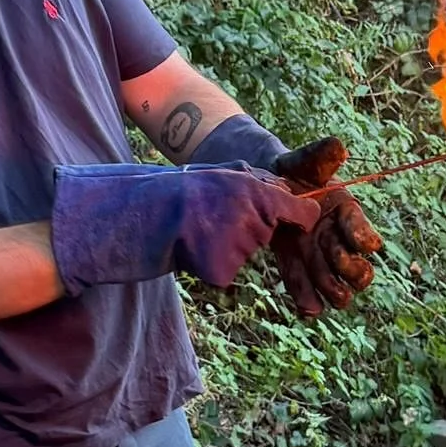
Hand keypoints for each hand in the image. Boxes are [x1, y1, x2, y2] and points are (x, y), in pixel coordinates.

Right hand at [51, 162, 320, 293]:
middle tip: (215, 218)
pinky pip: (227, 272)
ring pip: (246, 253)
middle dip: (251, 228)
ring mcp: (238, 249)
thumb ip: (256, 182)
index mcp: (255, 191)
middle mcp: (252, 220)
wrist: (142, 215)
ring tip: (198, 231)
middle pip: (267, 234)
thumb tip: (287, 191)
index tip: (303, 220)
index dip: (302, 217)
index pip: (297, 210)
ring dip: (228, 246)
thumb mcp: (220, 173)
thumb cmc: (180, 189)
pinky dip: (211, 266)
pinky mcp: (222, 273)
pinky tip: (192, 250)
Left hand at [271, 138, 382, 315]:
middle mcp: (340, 244)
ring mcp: (322, 264)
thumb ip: (319, 157)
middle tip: (327, 251)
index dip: (363, 238)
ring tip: (316, 278)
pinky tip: (302, 304)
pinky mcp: (302, 276)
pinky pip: (312, 301)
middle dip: (349, 268)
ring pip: (342, 292)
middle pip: (362, 273)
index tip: (356, 238)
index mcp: (347, 215)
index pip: (365, 234)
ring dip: (332, 289)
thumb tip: (339, 146)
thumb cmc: (290, 174)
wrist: (263, 192)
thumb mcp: (301, 162)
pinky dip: (309, 304)